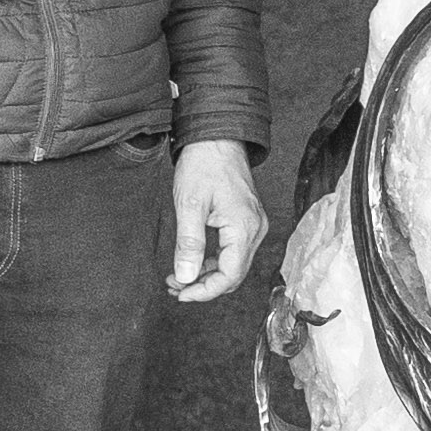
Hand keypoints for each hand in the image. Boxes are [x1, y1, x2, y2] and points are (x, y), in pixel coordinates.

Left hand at [168, 138, 270, 303]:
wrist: (217, 136)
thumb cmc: (204, 163)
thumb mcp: (189, 204)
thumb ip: (188, 244)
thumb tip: (185, 277)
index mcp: (243, 228)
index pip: (229, 276)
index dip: (204, 291)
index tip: (181, 294)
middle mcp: (255, 229)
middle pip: (234, 274)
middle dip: (204, 286)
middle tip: (175, 288)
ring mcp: (253, 225)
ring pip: (233, 265)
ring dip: (207, 276)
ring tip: (179, 278)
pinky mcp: (247, 220)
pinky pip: (234, 251)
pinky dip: (214, 262)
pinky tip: (194, 262)